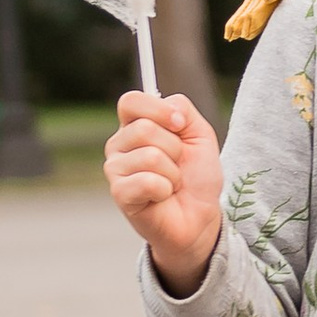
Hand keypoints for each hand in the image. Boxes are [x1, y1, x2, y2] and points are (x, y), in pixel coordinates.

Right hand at [103, 91, 225, 296]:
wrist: (200, 215)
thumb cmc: (196, 175)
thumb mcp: (199, 134)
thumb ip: (183, 108)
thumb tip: (168, 107)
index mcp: (134, 125)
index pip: (130, 101)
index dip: (158, 109)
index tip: (180, 124)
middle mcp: (119, 145)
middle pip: (144, 128)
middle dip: (175, 148)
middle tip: (177, 164)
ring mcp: (115, 170)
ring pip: (150, 156)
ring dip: (173, 172)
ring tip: (171, 182)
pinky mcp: (120, 194)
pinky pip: (148, 181)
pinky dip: (166, 189)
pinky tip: (163, 196)